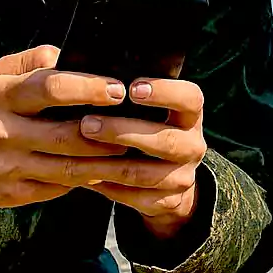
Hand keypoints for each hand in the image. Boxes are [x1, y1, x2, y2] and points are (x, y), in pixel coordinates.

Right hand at [0, 45, 137, 221]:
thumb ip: (32, 61)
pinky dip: (84, 180)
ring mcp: (5, 167)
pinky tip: (103, 171)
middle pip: (67, 134)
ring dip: (104, 161)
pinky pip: (58, 188)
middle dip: (107, 131)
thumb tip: (70, 53)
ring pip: (69, 168)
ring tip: (128, 149)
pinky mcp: (11, 195)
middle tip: (136, 124)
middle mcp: (0, 132)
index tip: (118, 89)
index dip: (89, 88)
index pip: (50, 88)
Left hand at [77, 77, 205, 239]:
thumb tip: (79, 70)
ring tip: (78, 153)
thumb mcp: (148, 111)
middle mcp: (193, 146)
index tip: (132, 88)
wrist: (166, 181)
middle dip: (122, 132)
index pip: (190, 99)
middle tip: (86, 124)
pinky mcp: (169, 201)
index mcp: (190, 116)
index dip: (165, 92)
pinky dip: (108, 187)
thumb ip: (125, 94)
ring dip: (108, 163)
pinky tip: (85, 177)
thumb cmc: (145, 130)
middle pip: (166, 141)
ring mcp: (183, 177)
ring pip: (145, 173)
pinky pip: (136, 198)